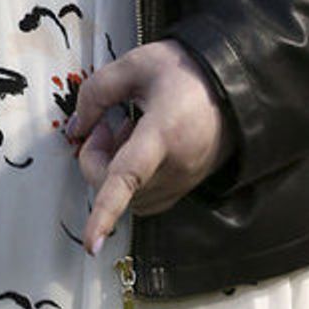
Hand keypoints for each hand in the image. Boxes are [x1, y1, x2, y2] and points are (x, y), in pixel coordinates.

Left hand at [67, 41, 231, 255]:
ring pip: (131, 196)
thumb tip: (76, 129)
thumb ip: (97, 93)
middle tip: (102, 124)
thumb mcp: (136, 65)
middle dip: (96, 159)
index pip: (128, 178)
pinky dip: (132, 180)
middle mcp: (176, 166)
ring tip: (125, 131)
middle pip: (117, 187)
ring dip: (114, 170)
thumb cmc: (186, 72)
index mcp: (163, 134)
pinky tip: (138, 146)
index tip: (91, 243)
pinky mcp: (186, 186)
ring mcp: (184, 180)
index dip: (106, 211)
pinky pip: (147, 197)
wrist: (232, 84)